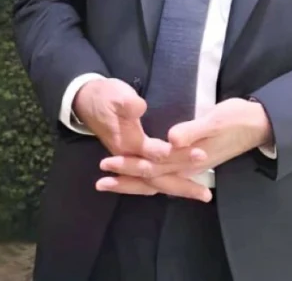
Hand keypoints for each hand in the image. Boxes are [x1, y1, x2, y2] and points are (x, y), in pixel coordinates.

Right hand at [75, 79, 209, 199]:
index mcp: (128, 144)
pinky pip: (151, 179)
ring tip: (202, 195)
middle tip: (206, 193)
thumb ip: (127, 103)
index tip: (199, 153)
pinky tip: (179, 188)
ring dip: (177, 188)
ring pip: (155, 182)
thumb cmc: (104, 96)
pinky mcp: (133, 159)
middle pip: (158, 176)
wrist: (86, 101)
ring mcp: (130, 160)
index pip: (156, 154)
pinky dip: (165, 184)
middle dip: (182, 183)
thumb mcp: (115, 95)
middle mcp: (130, 158)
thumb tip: (140, 107)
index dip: (178, 154)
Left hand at [98, 98, 272, 193]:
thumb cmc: (238, 118)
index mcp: (190, 157)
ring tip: (113, 181)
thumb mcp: (216, 119)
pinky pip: (167, 175)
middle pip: (152, 177)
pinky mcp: (195, 160)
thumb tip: (170, 140)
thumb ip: (193, 130)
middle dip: (127, 178)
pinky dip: (152, 177)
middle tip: (100, 180)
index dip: (130, 165)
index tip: (108, 163)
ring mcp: (192, 165)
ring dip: (135, 180)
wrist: (260, 123)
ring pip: (158, 179)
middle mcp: (189, 166)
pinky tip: (145, 176)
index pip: (154, 165)